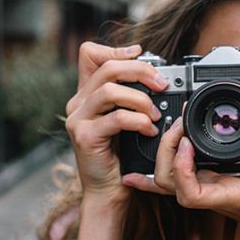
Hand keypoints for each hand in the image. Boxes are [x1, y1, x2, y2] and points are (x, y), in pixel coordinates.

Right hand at [65, 41, 168, 207]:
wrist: (108, 189)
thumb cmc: (121, 155)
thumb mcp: (126, 119)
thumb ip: (131, 97)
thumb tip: (156, 75)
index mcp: (86, 94)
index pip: (90, 54)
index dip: (115, 49)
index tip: (141, 53)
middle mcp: (78, 103)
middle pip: (107, 68)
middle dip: (140, 71)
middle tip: (162, 84)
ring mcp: (78, 120)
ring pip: (110, 90)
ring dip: (141, 99)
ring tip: (155, 114)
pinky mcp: (85, 137)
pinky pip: (116, 118)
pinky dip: (138, 121)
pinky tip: (149, 130)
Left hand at [122, 108, 239, 239]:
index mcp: (226, 194)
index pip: (189, 192)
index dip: (181, 167)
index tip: (189, 142)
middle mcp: (209, 192)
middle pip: (167, 180)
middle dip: (167, 149)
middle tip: (183, 122)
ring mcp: (204, 188)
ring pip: (165, 178)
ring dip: (163, 151)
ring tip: (177, 124)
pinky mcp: (205, 182)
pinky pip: (174, 177)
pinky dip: (158, 167)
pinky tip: (137, 167)